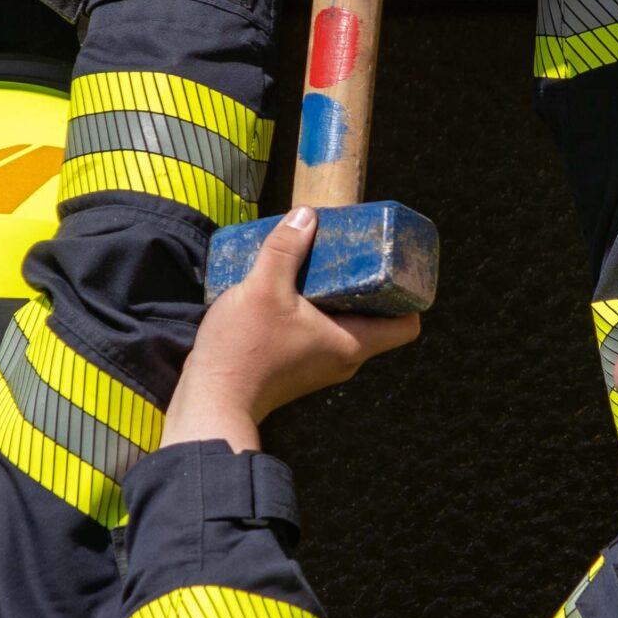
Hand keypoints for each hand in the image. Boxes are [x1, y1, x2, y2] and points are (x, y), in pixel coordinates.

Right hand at [163, 209, 419, 451]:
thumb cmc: (244, 350)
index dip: (406, 292)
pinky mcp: (298, 367)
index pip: (406, 325)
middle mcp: (345, 359)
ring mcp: (321, 366)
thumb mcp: (263, 288)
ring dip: (332, 293)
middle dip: (363, 281)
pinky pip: (319, 332)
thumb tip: (307, 215)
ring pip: (343, 323)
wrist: (212, 401)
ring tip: (312, 262)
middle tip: (345, 250)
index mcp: (352, 343)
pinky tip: (287, 286)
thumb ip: (285, 248)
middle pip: (374, 316)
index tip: (388, 262)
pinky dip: (312, 309)